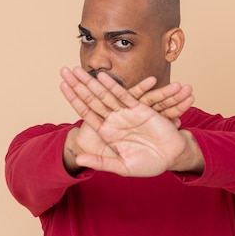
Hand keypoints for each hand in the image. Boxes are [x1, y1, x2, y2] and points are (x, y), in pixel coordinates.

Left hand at [60, 67, 200, 176]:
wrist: (172, 157)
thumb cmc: (148, 164)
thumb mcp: (122, 166)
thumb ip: (101, 162)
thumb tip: (78, 160)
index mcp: (107, 133)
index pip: (86, 112)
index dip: (73, 99)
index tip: (62, 86)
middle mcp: (114, 120)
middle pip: (91, 99)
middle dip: (78, 85)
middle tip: (64, 70)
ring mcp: (125, 113)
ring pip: (105, 94)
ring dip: (91, 81)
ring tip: (78, 69)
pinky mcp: (140, 109)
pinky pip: (125, 95)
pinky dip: (114, 86)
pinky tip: (102, 76)